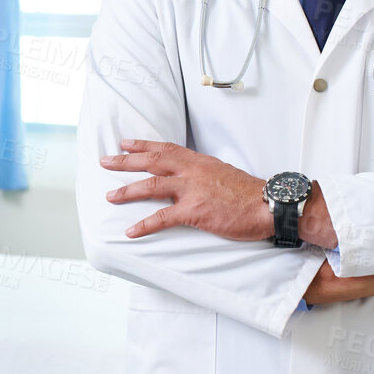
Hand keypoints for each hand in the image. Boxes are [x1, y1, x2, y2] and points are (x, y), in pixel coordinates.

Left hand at [100, 140, 271, 240]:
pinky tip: (131, 231)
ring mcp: (192, 190)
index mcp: (199, 161)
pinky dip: (144, 225)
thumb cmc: (250, 193)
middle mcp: (192, 171)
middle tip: (105, 161)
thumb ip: (204, 174)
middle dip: (125, 161)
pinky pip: (162, 217)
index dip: (142, 145)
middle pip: (152, 161)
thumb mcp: (224, 173)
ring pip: (151, 186)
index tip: (125, 143)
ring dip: (127, 191)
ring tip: (110, 197)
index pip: (165, 148)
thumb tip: (192, 178)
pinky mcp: (194, 211)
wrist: (269, 204)